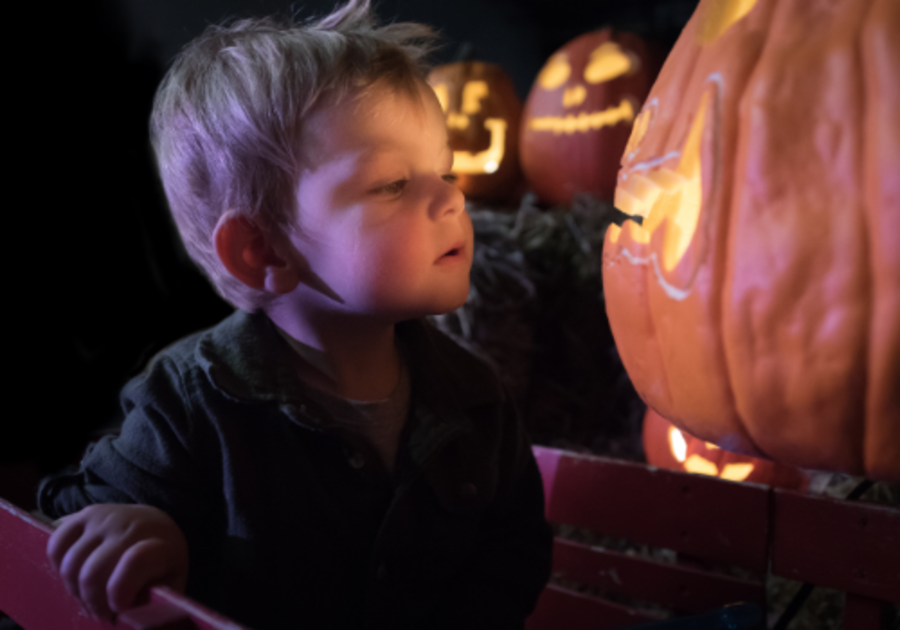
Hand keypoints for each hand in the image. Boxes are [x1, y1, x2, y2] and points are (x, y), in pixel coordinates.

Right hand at [47, 504, 188, 621]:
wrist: (155, 524)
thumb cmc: (161, 563)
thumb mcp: (170, 584)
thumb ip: (159, 606)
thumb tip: (142, 627)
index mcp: (159, 544)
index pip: (135, 562)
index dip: (119, 591)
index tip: (119, 608)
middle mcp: (130, 526)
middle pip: (92, 573)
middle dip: (93, 603)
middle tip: (104, 612)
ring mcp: (104, 518)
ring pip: (71, 565)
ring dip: (76, 591)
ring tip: (92, 596)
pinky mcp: (83, 515)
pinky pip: (55, 545)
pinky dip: (59, 568)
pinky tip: (78, 575)